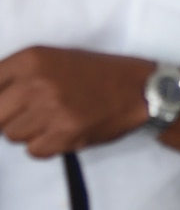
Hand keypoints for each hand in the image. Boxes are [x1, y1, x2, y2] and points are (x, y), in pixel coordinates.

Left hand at [0, 47, 148, 157]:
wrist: (136, 89)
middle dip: (7, 119)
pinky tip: (58, 135)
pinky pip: (34, 151)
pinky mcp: (66, 133)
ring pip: (12, 135)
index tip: (7, 107)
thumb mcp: (50, 59)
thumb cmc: (93, 74)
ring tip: (48, 124)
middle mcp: (36, 83)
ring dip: (27, 134)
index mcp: (30, 59)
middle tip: (26, 117)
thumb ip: (17, 74)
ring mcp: (51, 109)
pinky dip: (43, 147)